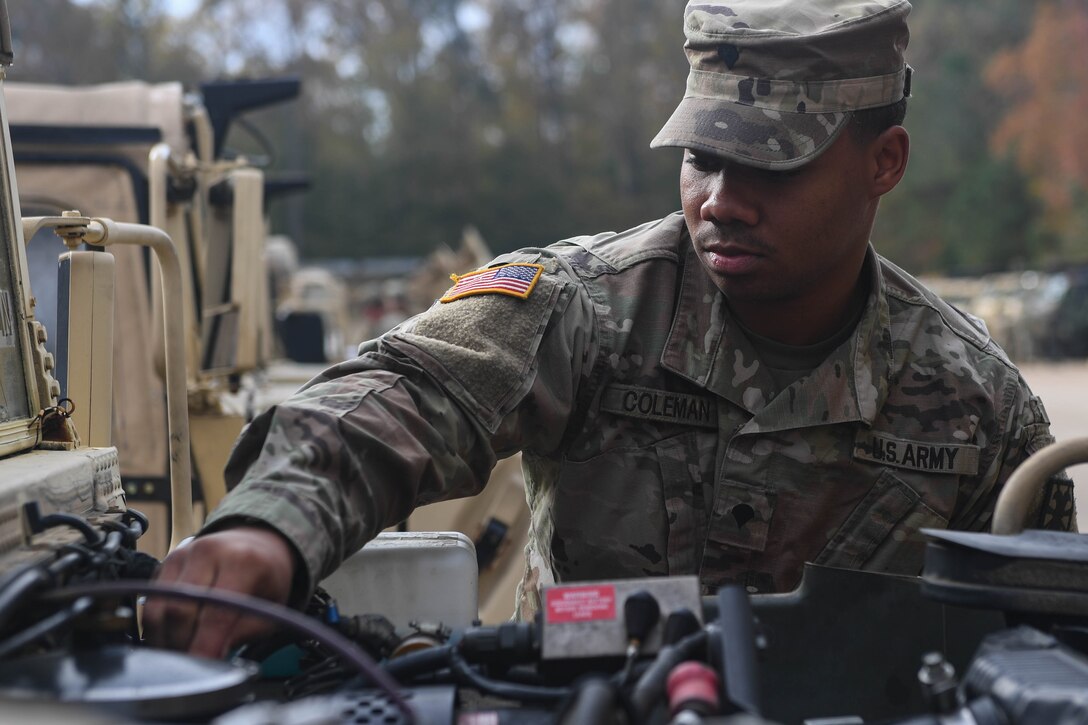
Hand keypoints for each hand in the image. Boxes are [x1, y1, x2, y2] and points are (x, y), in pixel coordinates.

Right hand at [143, 526, 297, 658]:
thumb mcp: (271, 606)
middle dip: (182, 645)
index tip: (201, 671)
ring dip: (164, 639)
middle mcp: (208, 552)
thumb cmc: (266, 577)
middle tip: (191, 666)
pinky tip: (171, 638)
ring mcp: (182, 554)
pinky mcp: (165, 561)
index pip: (216, 612)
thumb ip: (243, 632)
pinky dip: (157, 627)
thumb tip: (211, 659)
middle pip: (179, 610)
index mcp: (242, 561)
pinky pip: (151, 601)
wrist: (257, 543)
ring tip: (180, 654)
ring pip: (158, 607)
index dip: (205, 646)